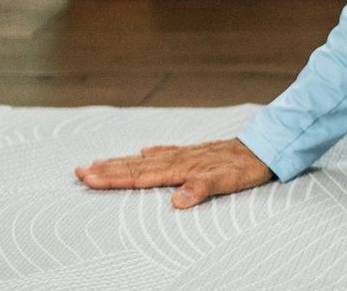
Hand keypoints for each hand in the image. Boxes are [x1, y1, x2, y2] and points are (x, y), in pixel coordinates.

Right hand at [73, 137, 275, 209]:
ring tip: (99, 162)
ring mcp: (187, 154)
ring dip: (122, 162)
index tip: (87, 177)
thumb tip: (177, 201)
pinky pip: (167, 153)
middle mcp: (180, 159)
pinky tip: (143, 151)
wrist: (267, 146)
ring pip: (146, 159)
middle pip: (136, 166)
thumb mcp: (229, 181)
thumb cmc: (248, 167)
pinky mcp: (197, 153)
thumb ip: (202, 188)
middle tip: (78, 171)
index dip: (112, 178)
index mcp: (182, 167)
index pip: (140, 175)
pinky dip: (151, 154)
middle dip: (107, 170)